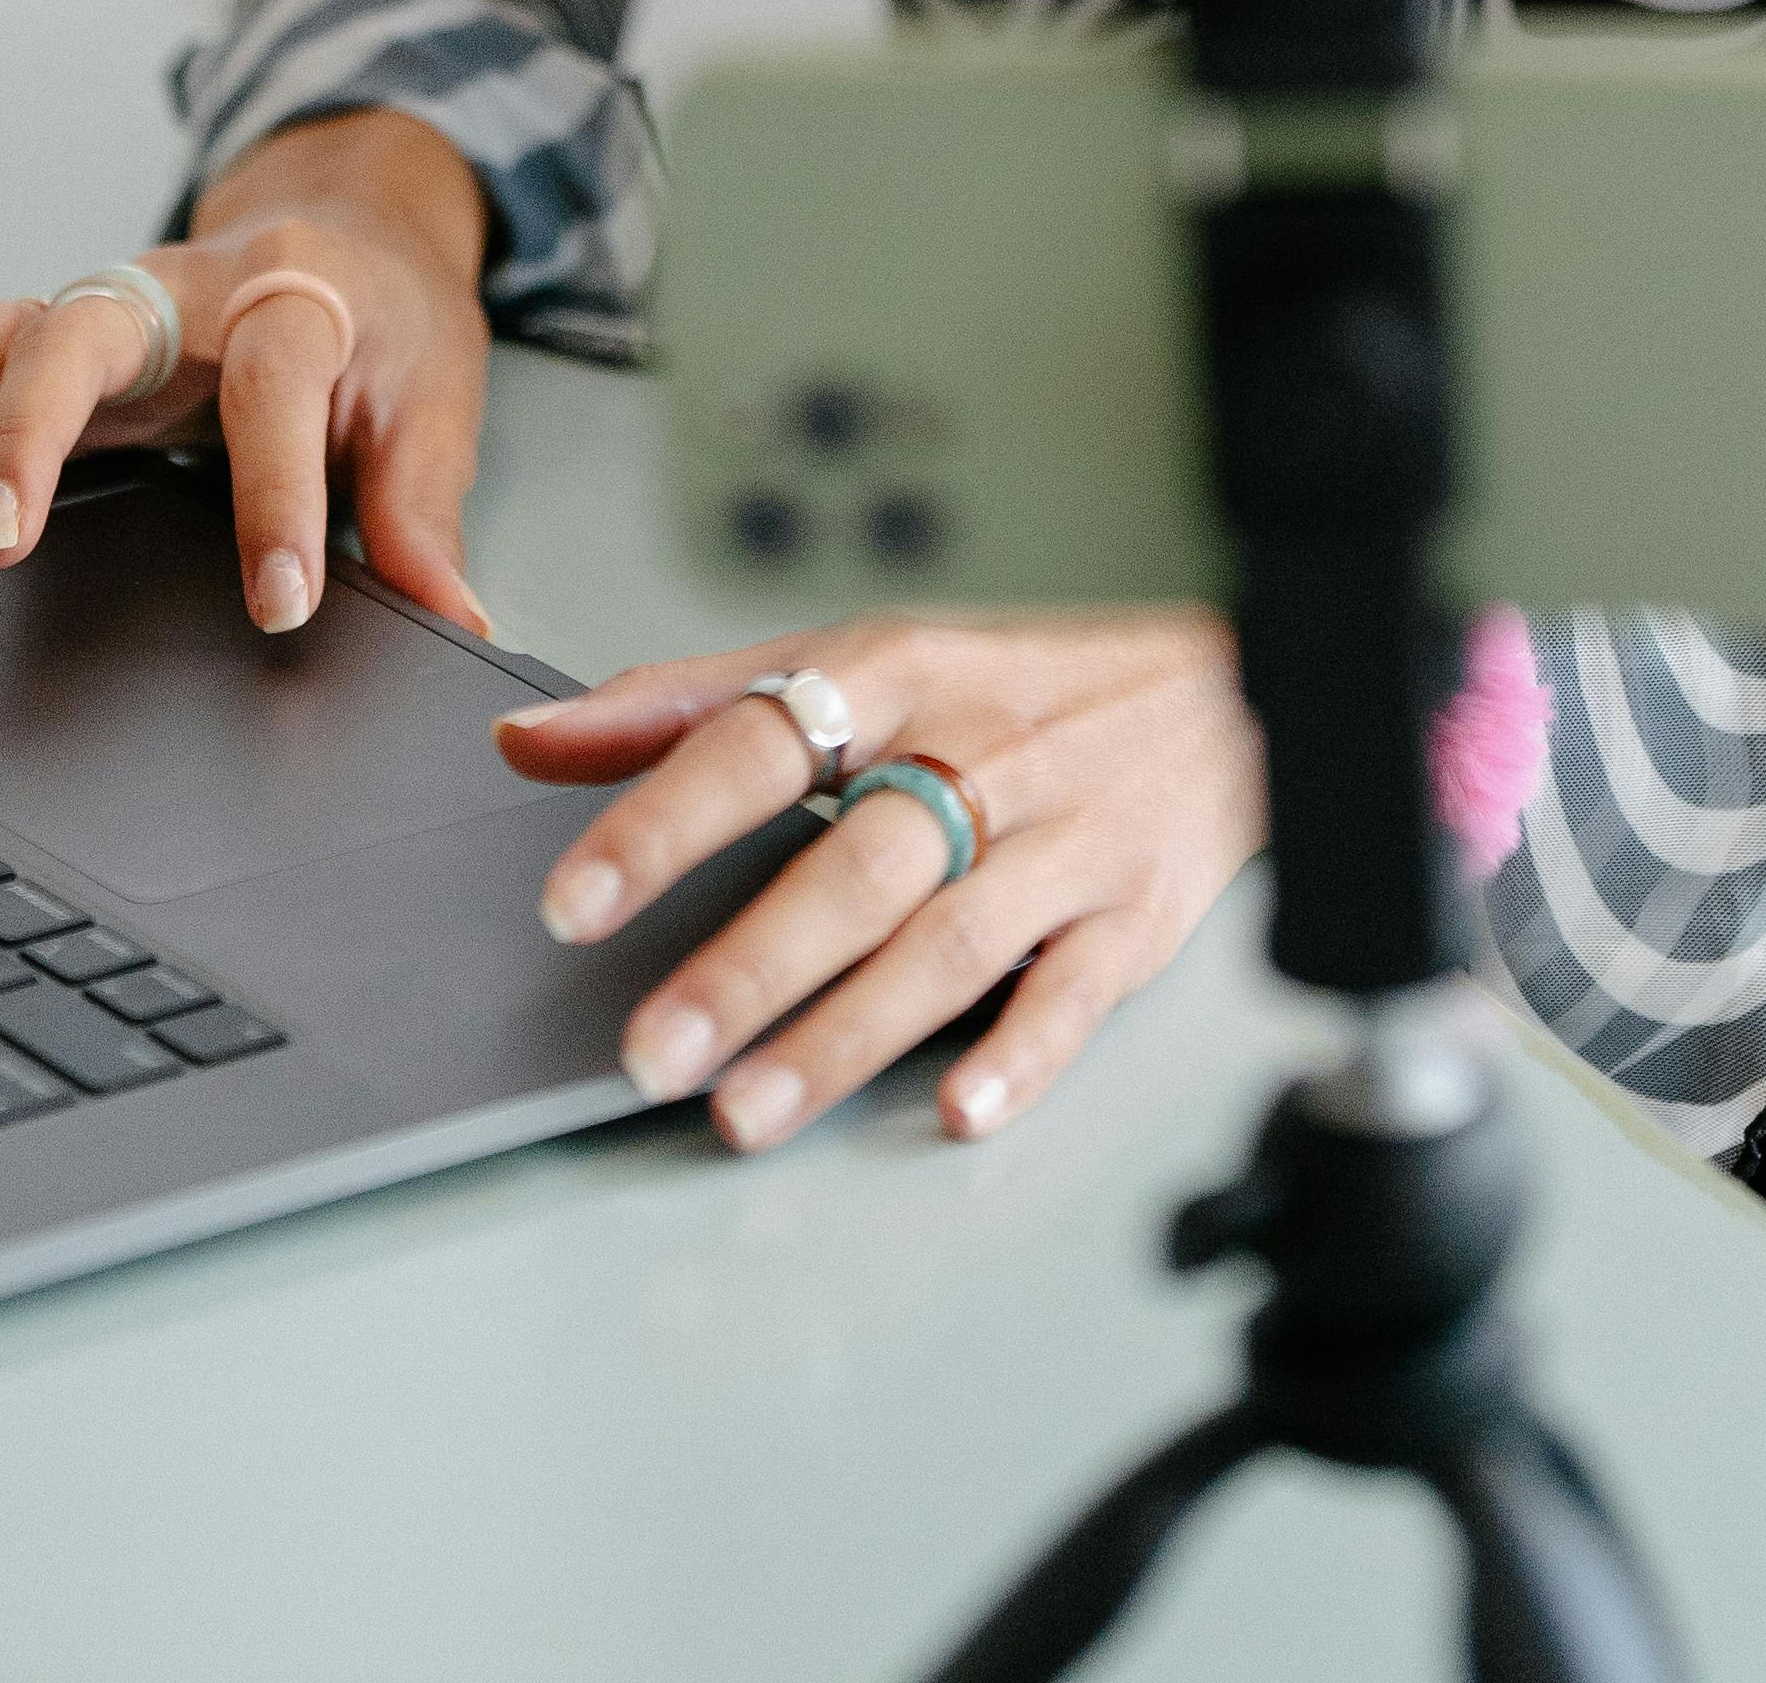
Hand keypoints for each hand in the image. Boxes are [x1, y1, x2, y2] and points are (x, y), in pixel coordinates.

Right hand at [0, 112, 494, 637]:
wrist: (353, 219)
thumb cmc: (391, 318)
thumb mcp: (435, 401)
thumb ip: (422, 512)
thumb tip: (459, 623)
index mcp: (293, 298)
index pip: (278, 387)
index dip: (275, 495)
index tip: (277, 605)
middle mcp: (178, 291)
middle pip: (88, 330)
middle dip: (34, 431)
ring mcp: (103, 312)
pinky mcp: (49, 347)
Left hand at [497, 610, 1261, 1154]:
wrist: (1230, 678)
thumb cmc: (1023, 677)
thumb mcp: (870, 653)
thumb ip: (699, 701)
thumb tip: (536, 739)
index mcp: (903, 675)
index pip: (765, 740)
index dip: (663, 821)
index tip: (572, 899)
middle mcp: (982, 754)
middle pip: (855, 862)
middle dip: (749, 963)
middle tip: (651, 1048)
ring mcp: (1064, 840)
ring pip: (947, 942)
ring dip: (844, 1033)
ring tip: (746, 1111)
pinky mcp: (1133, 915)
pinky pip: (1075, 992)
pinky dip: (1019, 1052)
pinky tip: (957, 1108)